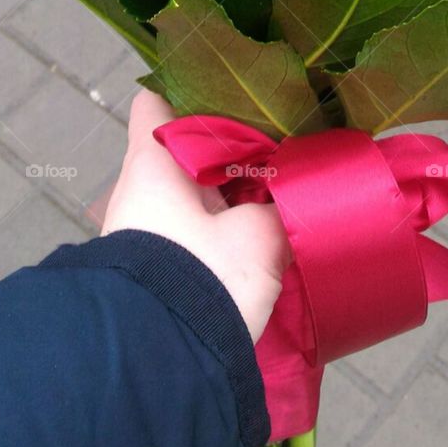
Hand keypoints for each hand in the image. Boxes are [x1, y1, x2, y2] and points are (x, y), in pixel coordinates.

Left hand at [102, 90, 289, 342]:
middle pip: (188, 149)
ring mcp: (152, 234)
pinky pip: (204, 233)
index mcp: (153, 164)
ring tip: (292, 180)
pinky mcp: (168, 272)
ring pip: (199, 193)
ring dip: (236, 191)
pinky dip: (234, 228)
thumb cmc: (203, 275)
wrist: (170, 362)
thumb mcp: (258, 235)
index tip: (233, 84)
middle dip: (232, 146)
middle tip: (286, 136)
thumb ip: (281, 206)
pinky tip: (280, 226)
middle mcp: (145, 192)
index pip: (157, 103)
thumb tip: (303, 191)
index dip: (190, 87)